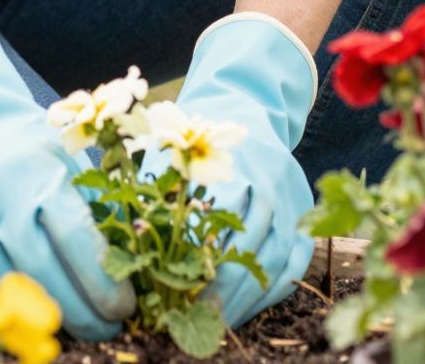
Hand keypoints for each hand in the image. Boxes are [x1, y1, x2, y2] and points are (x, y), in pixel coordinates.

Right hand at [0, 6, 133, 339]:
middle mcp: (3, 195)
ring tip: (78, 325)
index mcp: (43, 173)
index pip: (77, 239)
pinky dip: (9, 303)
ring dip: (46, 315)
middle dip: (81, 311)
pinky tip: (33, 307)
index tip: (126, 308)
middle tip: (107, 329)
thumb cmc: (28, 147)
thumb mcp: (66, 159)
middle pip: (43, 272)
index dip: (103, 282)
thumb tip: (130, 262)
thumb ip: (93, 205)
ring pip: (10, 285)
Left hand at [172, 14, 316, 327]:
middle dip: (228, 287)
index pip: (222, 219)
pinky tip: (252, 306)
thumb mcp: (169, 146)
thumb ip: (151, 183)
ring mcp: (292, 194)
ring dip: (252, 295)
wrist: (245, 102)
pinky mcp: (304, 209)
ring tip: (221, 322)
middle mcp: (270, 178)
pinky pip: (298, 258)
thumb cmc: (194, 132)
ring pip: (279, 256)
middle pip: (254, 242)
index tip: (179, 291)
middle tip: (200, 319)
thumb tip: (121, 230)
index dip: (201, 259)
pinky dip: (279, 287)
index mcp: (235, 160)